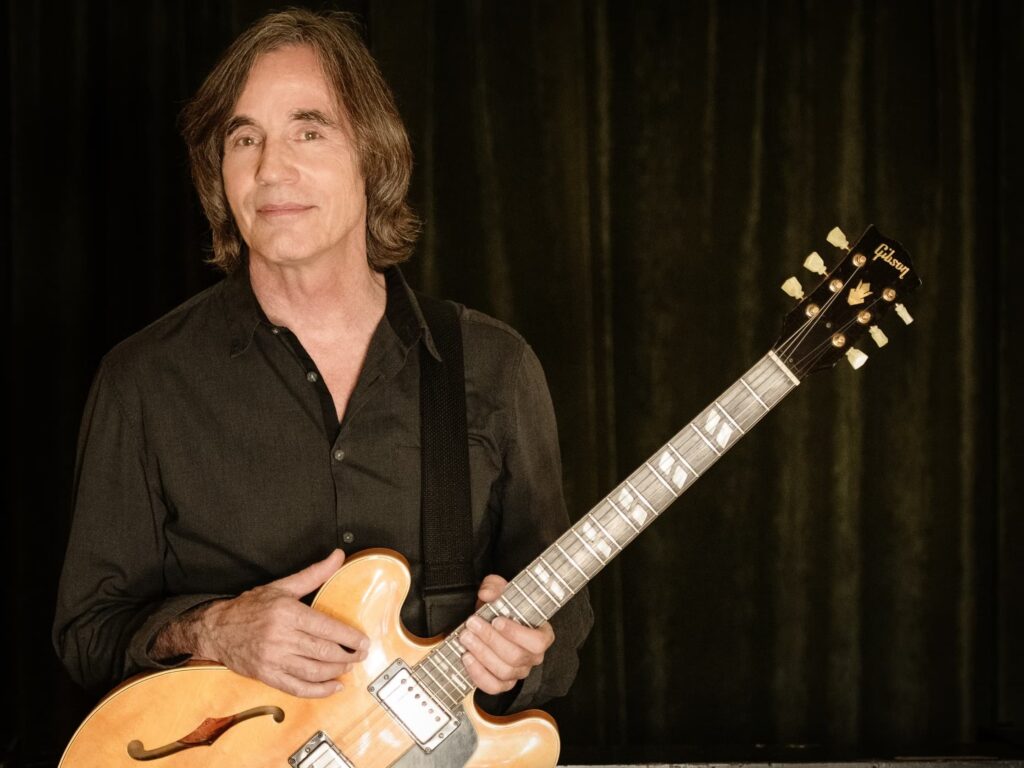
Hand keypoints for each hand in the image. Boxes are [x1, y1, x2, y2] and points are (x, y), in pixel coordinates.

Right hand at [196, 549, 368, 697]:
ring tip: (349, 667)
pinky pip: (298, 688)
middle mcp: (281, 637)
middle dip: (348, 656)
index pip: (326, 628)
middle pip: (323, 652)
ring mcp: (273, 659)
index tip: (364, 641)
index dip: (349, 637)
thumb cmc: (250, 606)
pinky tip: (333, 687)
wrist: (216, 629)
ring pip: (313, 671)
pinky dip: (319, 691)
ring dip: (336, 672)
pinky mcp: (267, 676)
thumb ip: (314, 574)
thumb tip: (338, 556)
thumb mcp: (282, 586)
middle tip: (361, 654)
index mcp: (287, 613)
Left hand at [458, 574, 554, 694]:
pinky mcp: (503, 683)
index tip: (497, 620)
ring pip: (503, 671)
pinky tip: (467, 657)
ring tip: (466, 637)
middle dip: (490, 639)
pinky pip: (493, 687)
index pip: (537, 642)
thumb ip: (495, 587)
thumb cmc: (501, 608)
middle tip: (472, 624)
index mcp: (542, 635)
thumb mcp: (500, 590)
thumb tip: (487, 593)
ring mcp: (519, 672)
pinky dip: (478, 674)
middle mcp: (533, 657)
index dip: (517, 634)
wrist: (491, 622)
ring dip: (481, 653)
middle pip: (515, 656)